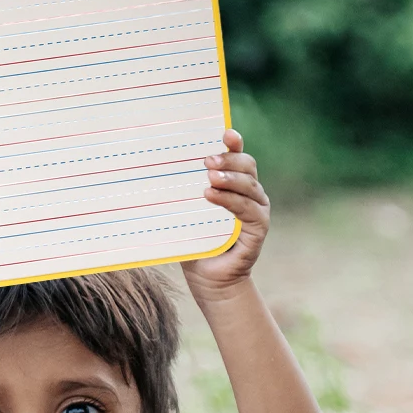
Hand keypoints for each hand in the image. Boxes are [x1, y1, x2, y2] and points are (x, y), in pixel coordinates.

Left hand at [184, 129, 269, 301]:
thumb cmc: (195, 243)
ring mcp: (257, 209)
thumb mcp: (186, 213)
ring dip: (229, 179)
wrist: (208, 279)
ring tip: (209, 177)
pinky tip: (212, 196)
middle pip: (247, 166)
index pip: (237, 156)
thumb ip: (182, 192)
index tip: (224, 132)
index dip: (234, 143)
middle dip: (228, 159)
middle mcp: (250, 193)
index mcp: (234, 184)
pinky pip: (249, 209)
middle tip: (207, 161)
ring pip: (250, 185)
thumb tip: (154, 169)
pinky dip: (231, 200)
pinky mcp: (259, 228)